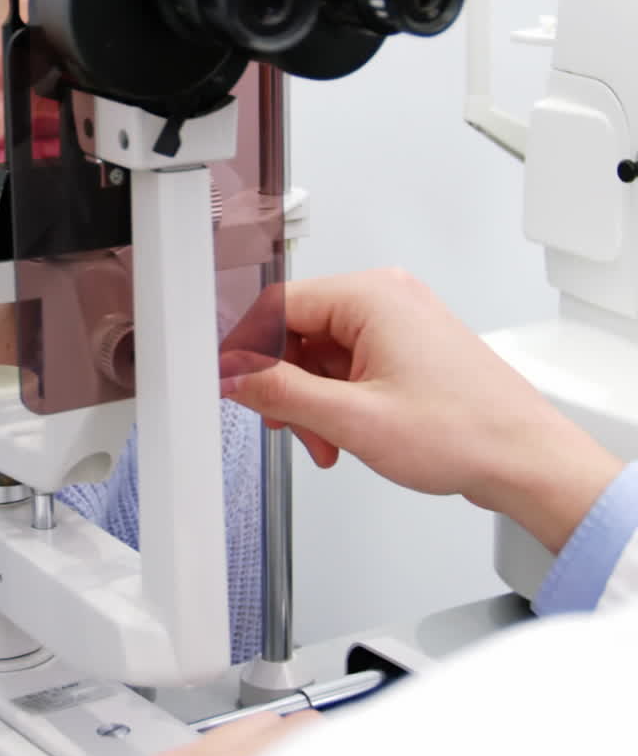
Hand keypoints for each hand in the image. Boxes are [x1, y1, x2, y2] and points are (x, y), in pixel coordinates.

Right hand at [222, 269, 622, 553]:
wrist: (524, 458)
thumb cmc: (466, 431)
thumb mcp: (353, 418)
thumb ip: (281, 392)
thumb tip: (236, 374)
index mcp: (373, 297)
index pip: (279, 306)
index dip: (248, 350)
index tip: (230, 383)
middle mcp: (388, 299)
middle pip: (300, 331)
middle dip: (287, 385)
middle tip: (288, 426)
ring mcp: (401, 322)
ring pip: (323, 353)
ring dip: (314, 400)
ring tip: (328, 442)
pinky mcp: (409, 348)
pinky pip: (351, 364)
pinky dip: (339, 400)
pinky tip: (345, 435)